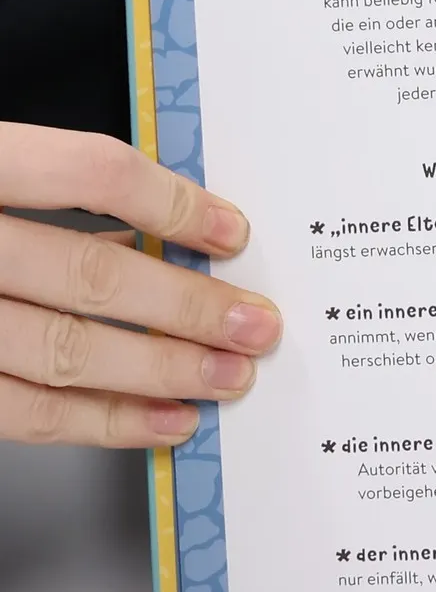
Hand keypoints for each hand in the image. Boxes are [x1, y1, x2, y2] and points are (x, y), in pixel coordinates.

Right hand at [0, 124, 280, 445]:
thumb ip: (41, 195)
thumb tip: (152, 231)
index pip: (84, 170)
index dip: (169, 200)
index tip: (230, 230)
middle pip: (86, 273)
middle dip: (186, 306)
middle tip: (256, 325)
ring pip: (59, 352)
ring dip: (159, 370)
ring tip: (227, 378)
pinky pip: (21, 412)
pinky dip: (102, 421)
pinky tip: (161, 421)